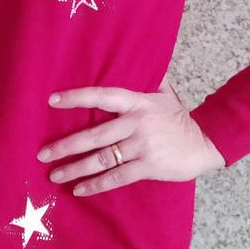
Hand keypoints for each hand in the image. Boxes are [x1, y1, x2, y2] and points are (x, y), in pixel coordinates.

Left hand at [36, 75, 225, 195]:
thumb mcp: (165, 95)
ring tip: (55, 176)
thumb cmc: (180, 118)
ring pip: (101, 159)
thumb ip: (148, 81)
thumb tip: (141, 59)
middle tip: (43, 154)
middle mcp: (136, 123)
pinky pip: (116, 177)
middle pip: (94, 135)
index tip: (52, 100)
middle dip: (65, 146)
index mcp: (137, 102)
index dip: (77, 97)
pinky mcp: (149, 166)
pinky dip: (96, 185)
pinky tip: (79, 189)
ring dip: (75, 168)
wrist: (206, 142)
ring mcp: (142, 146)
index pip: (101, 96)